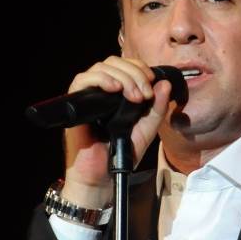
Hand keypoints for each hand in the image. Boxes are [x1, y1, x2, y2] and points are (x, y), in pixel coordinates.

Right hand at [61, 57, 173, 208]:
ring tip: (134, 96)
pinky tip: (114, 89)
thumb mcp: (146, 129)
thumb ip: (157, 109)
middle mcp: (100, 91)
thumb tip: (165, 84)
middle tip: (144, 94)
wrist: (102, 176)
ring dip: (122, 77)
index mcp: (116, 93)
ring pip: (100, 67)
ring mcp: (87, 96)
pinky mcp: (75, 104)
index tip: (152, 82)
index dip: (139, 68)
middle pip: (113, 62)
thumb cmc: (120, 154)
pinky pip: (81, 80)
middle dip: (134, 73)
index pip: (125, 65)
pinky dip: (100, 79)